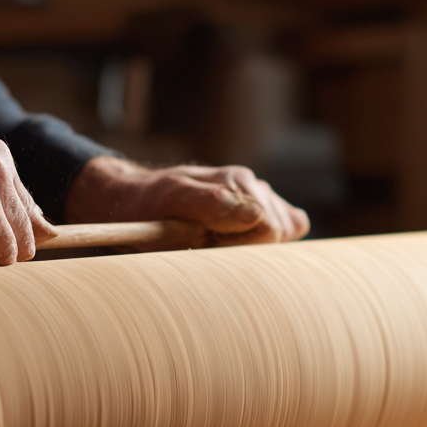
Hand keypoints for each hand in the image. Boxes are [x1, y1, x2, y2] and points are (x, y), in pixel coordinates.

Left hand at [63, 157, 309, 248]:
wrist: (137, 201)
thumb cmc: (151, 205)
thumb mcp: (171, 200)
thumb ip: (211, 204)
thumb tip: (254, 213)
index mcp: (238, 180)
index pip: (269, 230)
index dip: (239, 245)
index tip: (207, 241)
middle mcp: (254, 186)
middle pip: (278, 234)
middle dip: (244, 246)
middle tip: (206, 240)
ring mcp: (260, 199)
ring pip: (283, 234)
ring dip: (249, 244)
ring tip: (214, 237)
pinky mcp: (262, 213)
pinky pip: (289, 229)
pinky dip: (265, 241)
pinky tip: (235, 239)